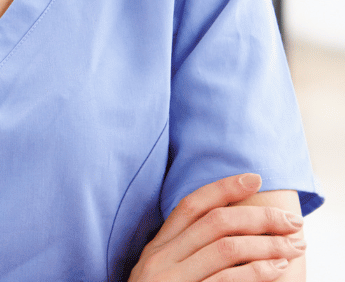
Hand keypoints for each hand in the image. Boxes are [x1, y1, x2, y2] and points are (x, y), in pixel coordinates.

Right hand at [128, 174, 305, 280]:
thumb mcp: (162, 274)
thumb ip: (183, 253)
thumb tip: (227, 231)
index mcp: (157, 247)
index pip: (191, 204)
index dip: (223, 187)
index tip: (253, 178)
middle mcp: (161, 258)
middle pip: (215, 223)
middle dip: (258, 217)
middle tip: (292, 221)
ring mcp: (171, 280)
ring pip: (225, 248)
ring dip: (266, 244)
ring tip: (293, 245)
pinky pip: (226, 281)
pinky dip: (256, 272)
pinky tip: (277, 269)